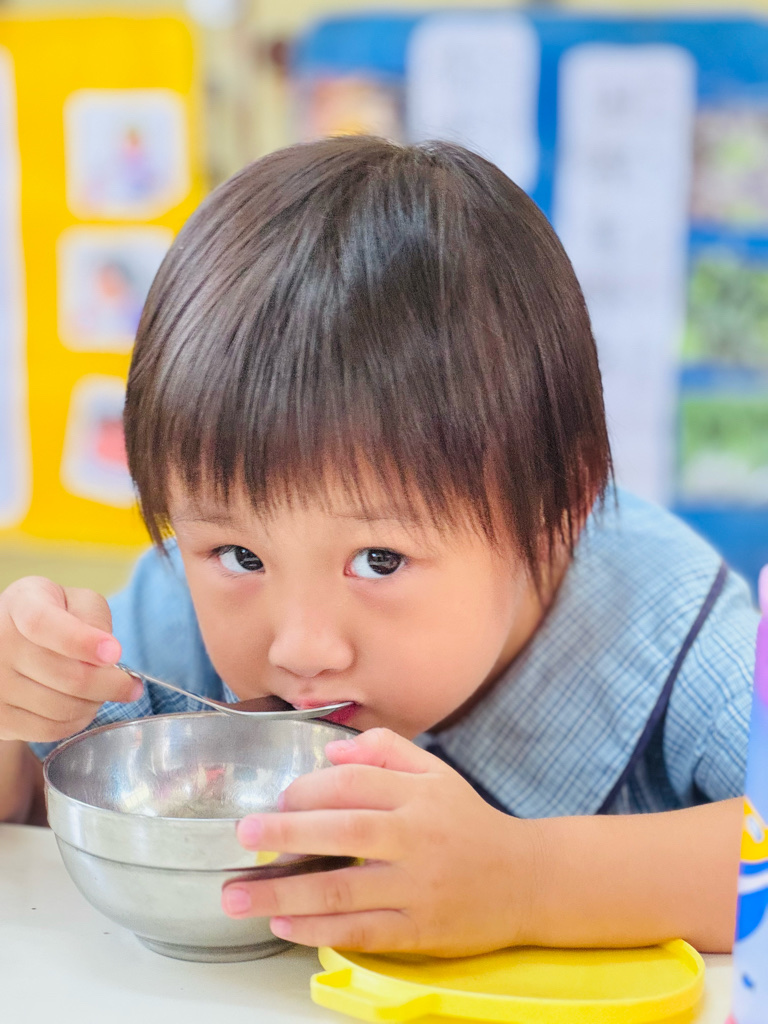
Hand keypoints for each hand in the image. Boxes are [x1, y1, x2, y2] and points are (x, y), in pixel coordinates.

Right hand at [0, 576, 140, 742]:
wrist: (8, 645)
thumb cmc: (53, 618)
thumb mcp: (73, 601)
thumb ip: (93, 616)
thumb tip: (107, 652)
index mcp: (22, 606)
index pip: (44, 625)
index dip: (82, 641)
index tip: (114, 653)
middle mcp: (1, 643)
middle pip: (70, 676)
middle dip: (112, 683)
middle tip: (128, 684)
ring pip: (65, 707)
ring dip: (96, 703)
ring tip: (102, 691)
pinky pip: (50, 729)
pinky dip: (77, 721)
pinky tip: (83, 706)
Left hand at [222, 728, 538, 954]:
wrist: (526, 879)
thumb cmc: (469, 822)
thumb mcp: (437, 773)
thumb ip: (387, 752)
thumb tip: (332, 749)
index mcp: (417, 795)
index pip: (354, 784)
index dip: (309, 789)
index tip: (276, 800)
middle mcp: (416, 838)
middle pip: (344, 831)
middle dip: (288, 832)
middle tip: (244, 835)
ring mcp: (417, 887)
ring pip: (344, 889)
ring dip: (286, 892)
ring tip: (238, 895)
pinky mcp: (419, 930)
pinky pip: (362, 931)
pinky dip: (318, 930)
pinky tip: (284, 925)